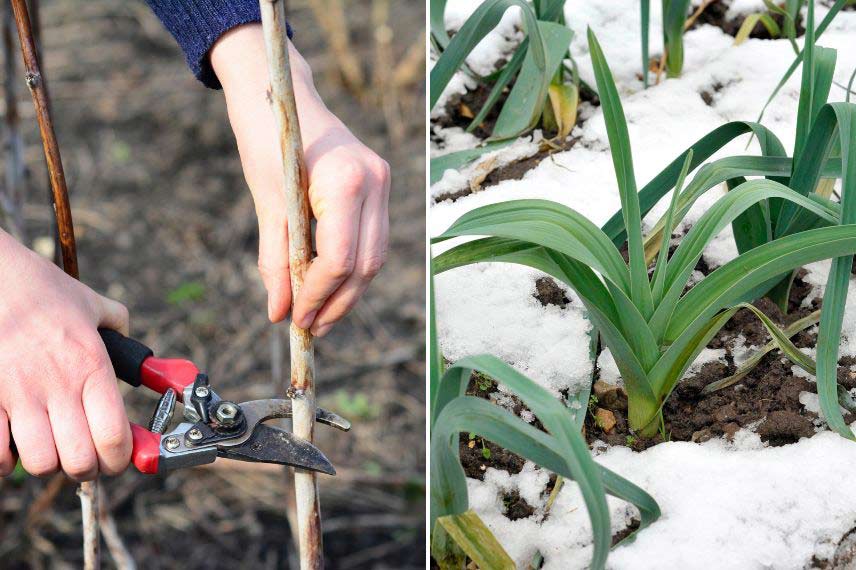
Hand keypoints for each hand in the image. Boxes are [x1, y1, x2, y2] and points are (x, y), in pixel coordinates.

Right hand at [0, 230, 130, 479]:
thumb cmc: (42, 290)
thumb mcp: (92, 305)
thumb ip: (119, 329)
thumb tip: (141, 351)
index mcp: (91, 365)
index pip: (114, 436)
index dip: (120, 459)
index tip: (119, 459)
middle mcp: (58, 384)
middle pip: (79, 461)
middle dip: (86, 469)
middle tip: (85, 459)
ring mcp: (18, 394)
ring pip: (39, 464)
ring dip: (48, 464)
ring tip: (50, 449)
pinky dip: (6, 461)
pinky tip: (13, 446)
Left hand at [211, 24, 389, 336]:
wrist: (281, 90)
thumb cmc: (267, 137)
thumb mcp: (267, 200)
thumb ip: (275, 259)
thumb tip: (279, 312)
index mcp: (347, 180)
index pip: (339, 259)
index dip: (317, 297)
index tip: (295, 321)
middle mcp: (375, 181)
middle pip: (365, 266)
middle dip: (337, 304)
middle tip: (309, 330)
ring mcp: (382, 183)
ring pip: (374, 258)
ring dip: (346, 292)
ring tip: (316, 315)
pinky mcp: (378, 187)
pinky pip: (371, 241)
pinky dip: (350, 268)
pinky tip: (326, 284)